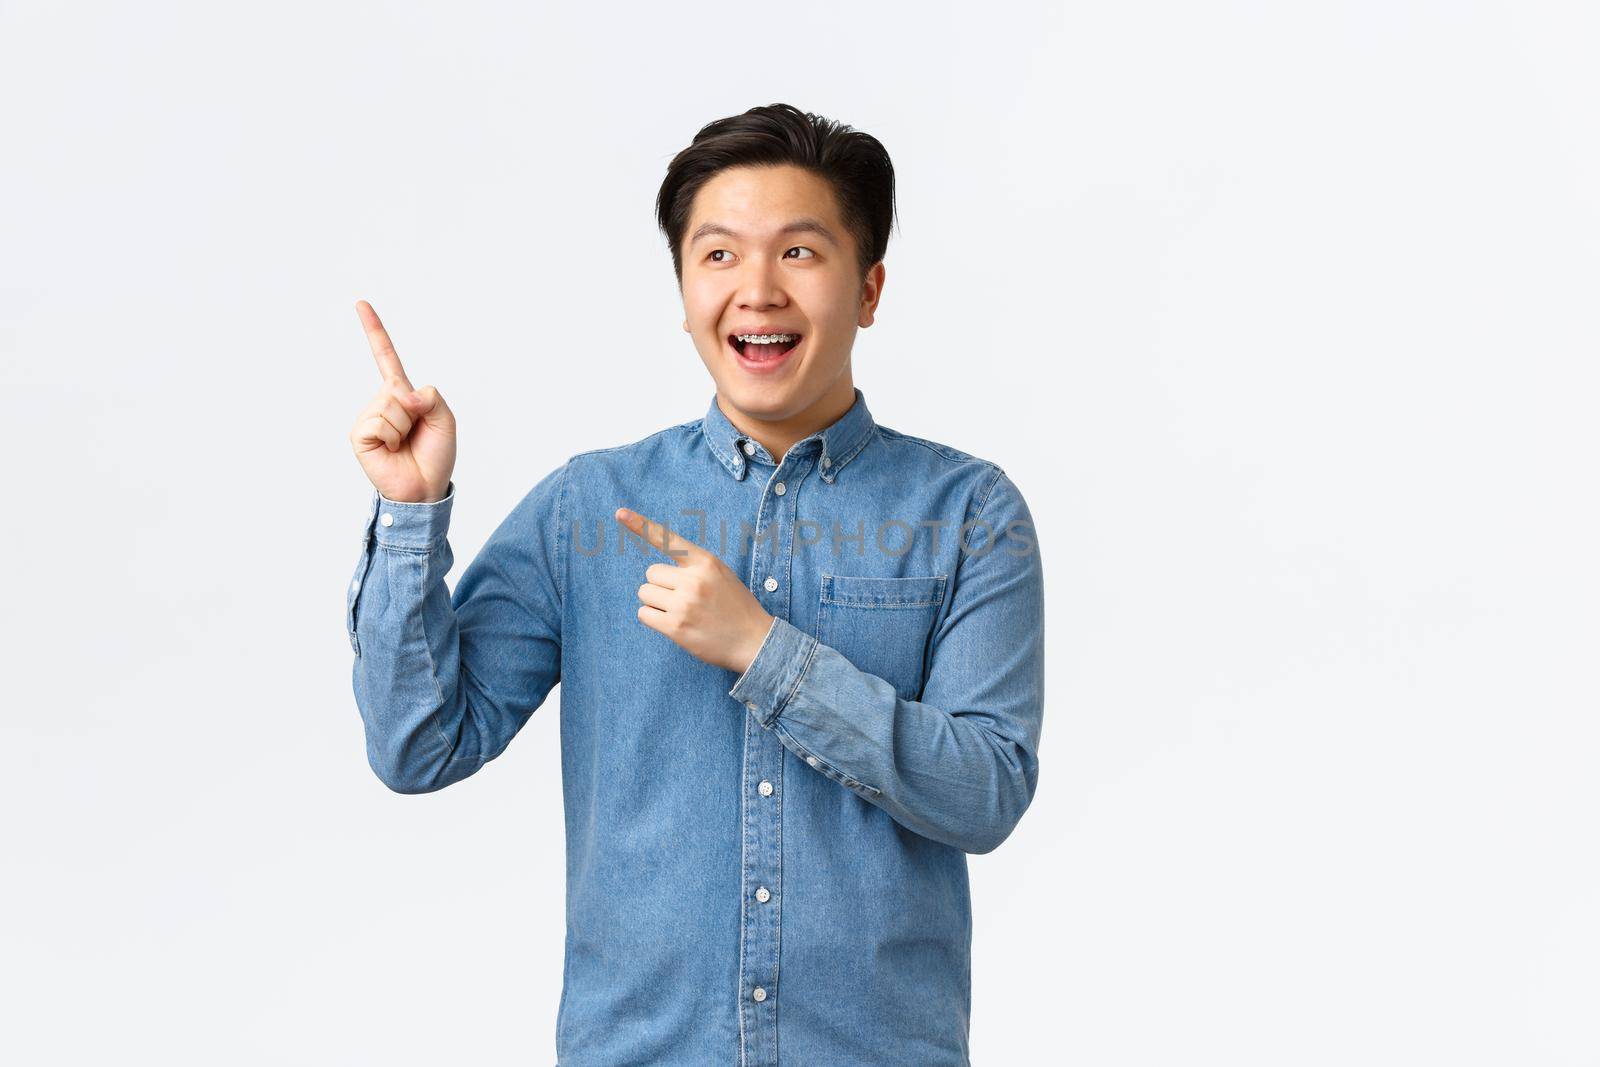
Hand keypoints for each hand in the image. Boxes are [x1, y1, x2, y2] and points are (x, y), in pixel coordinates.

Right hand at [348, 299, 456, 503]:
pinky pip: (379, 422)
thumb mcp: (446, 419)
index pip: (386, 357)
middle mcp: (381, 402)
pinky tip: (392, 450)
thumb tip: (403, 395)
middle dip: (416, 411)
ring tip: (404, 444)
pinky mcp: (360, 435)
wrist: (424, 488)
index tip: (361, 304)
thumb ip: (431, 397)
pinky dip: (392, 436)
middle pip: (397, 386)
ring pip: (389, 405)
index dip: (374, 331)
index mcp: (401, 394)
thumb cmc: (435, 454)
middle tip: (416, 434)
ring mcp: (369, 417)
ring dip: (404, 427)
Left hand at [615, 507, 774, 673]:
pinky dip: (653, 618)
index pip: (669, 540)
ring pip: (645, 593)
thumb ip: (693, 567)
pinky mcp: (676, 627)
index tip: (620, 513)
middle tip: (681, 598)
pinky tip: (673, 624)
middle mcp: (694, 580)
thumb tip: (657, 572)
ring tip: (680, 612)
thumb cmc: (734, 606)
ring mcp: (684, 604)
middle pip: (651, 573)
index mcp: (706, 562)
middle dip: (660, 585)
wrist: (754, 640)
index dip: (641, 525)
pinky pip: (644, 614)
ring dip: (656, 602)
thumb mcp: (720, 574)